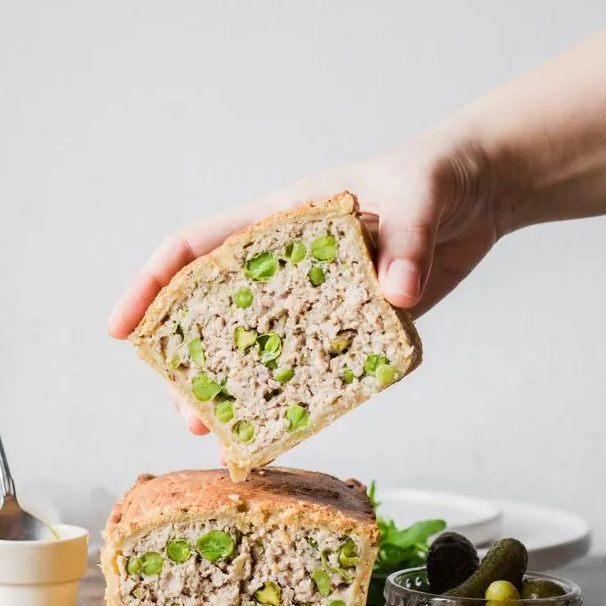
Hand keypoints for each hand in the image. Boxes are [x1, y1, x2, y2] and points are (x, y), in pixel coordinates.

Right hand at [108, 126, 510, 434]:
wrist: (484, 191)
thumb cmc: (437, 173)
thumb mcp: (420, 194)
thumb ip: (407, 238)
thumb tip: (395, 292)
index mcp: (281, 219)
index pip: (197, 249)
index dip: (152, 286)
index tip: (121, 330)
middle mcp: (289, 263)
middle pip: (219, 312)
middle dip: (192, 361)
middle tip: (186, 410)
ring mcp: (321, 297)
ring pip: (264, 345)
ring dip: (242, 387)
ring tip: (223, 432)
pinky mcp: (357, 323)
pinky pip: (319, 364)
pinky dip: (304, 394)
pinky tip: (292, 426)